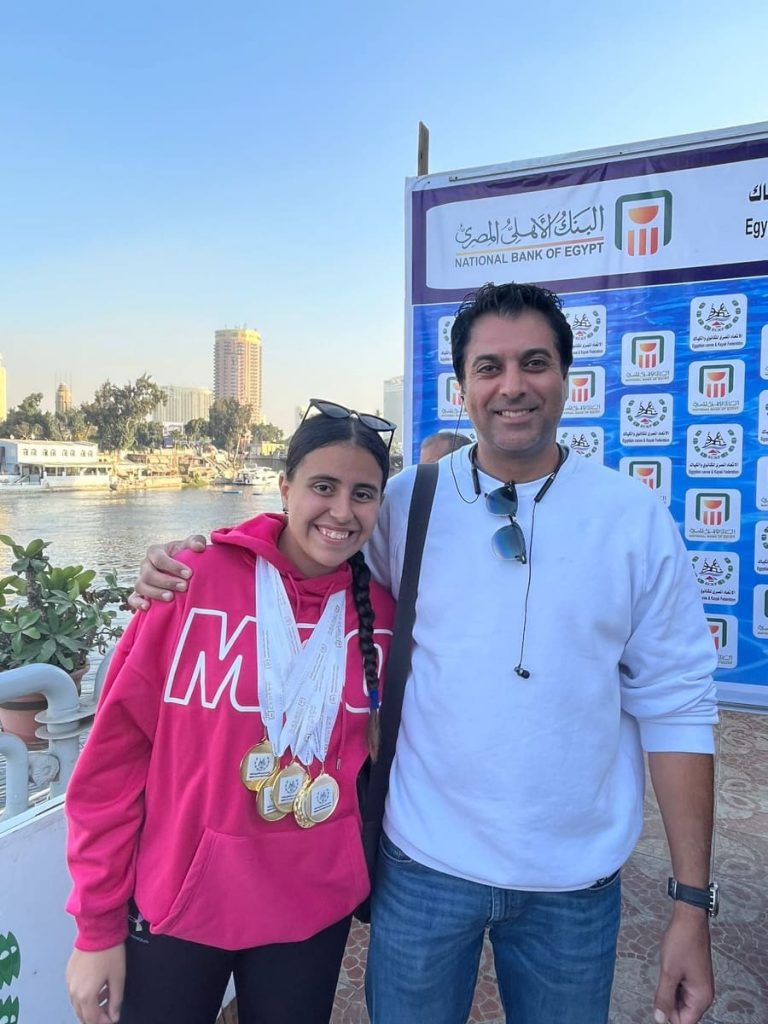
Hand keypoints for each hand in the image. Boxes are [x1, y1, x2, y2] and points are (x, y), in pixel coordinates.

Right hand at [66, 944, 125, 1023]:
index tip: (113, 1019)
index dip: (103, 1022)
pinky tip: (96, 988)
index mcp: (85, 996)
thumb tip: (114, 1017)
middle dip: (95, 1017)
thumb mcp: (118, 978)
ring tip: (105, 998)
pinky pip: (74, 992)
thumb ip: (115, 1000)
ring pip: (77, 1004)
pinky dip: (84, 996)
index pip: (92, 1019)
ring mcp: (68, 982)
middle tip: (109, 1012)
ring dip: (90, 1007)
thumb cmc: (110, 955)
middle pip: (82, 1014)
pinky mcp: (68, 973)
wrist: (97, 931)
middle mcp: (73, 992)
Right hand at [127, 535, 206, 610]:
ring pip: (141, 586)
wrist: (179, 570)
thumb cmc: (183, 555)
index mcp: (155, 552)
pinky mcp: (139, 594)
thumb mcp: (189, 546)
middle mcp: (145, 565)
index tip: (189, 574)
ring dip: (155, 593)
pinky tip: (148, 607)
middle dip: (167, 581)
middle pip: (149, 574)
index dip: (173, 567)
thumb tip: (199, 547)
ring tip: (171, 597)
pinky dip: (138, 603)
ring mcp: (141, 580)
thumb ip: (196, 541)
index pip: (159, 558)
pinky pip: (133, 599)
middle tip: (184, 587)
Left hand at [653, 906, 713, 1023]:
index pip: (684, 1022)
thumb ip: (664, 998)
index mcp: (701, 998)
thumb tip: (659, 1019)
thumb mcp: (669, 972)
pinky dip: (672, 984)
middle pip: (682, 1013)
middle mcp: (704, 995)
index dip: (668, 1016)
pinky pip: (681, 989)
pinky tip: (668, 970)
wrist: (690, 919)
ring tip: (666, 972)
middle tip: (662, 982)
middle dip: (668, 1003)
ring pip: (680, 1000)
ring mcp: (699, 985)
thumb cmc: (682, 942)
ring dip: (669, 992)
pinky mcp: (694, 977)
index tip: (658, 1003)